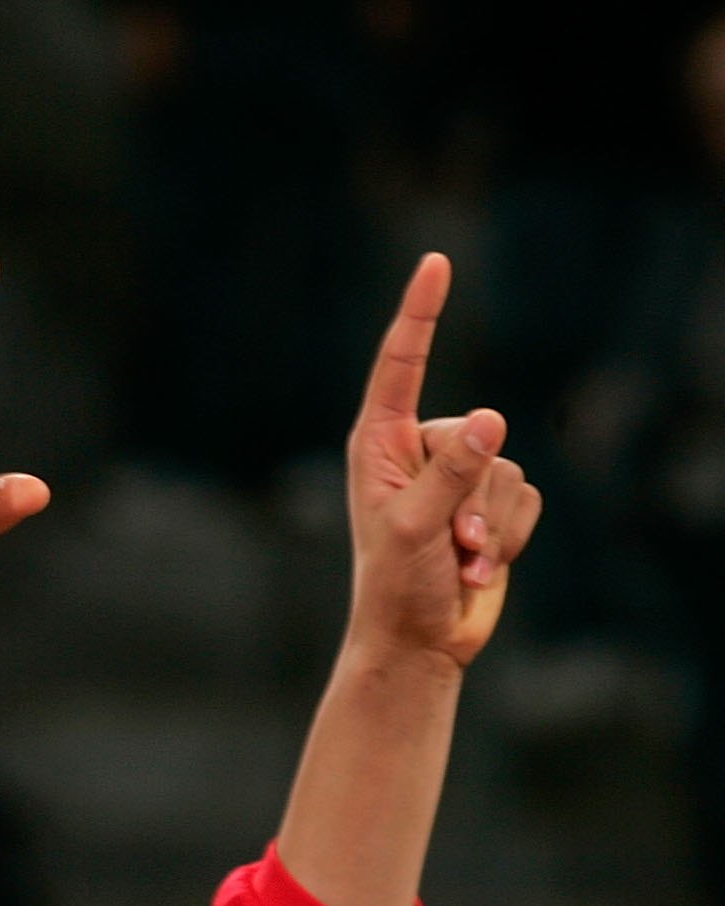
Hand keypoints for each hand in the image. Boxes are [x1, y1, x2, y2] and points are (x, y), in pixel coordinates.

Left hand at [345, 255, 540, 668]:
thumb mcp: (415, 528)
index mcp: (379, 445)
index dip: (421, 314)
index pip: (402, 365)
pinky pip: (527, 500)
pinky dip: (508, 538)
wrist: (418, 642)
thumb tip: (491, 419)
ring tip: (456, 560)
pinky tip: (476, 567)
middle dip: (472, 497)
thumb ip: (451, 473)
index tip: (436, 263)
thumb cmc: (394, 586)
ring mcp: (456, 477)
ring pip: (507, 469)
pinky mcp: (489, 505)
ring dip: (490, 527)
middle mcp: (418, 451)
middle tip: (446, 544)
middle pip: (478, 434)